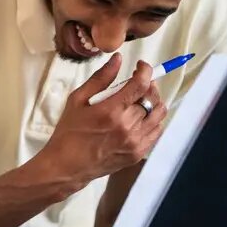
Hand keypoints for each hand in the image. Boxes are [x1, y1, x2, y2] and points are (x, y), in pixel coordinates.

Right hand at [39, 53, 168, 188]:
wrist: (67, 167)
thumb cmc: (69, 132)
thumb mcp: (77, 100)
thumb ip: (100, 78)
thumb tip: (118, 59)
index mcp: (111, 111)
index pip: (140, 84)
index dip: (145, 70)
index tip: (141, 66)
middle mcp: (127, 127)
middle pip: (152, 98)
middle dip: (148, 85)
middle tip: (139, 83)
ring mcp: (135, 142)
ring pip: (159, 114)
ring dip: (154, 102)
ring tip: (142, 99)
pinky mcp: (137, 154)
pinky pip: (157, 132)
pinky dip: (154, 120)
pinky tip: (142, 117)